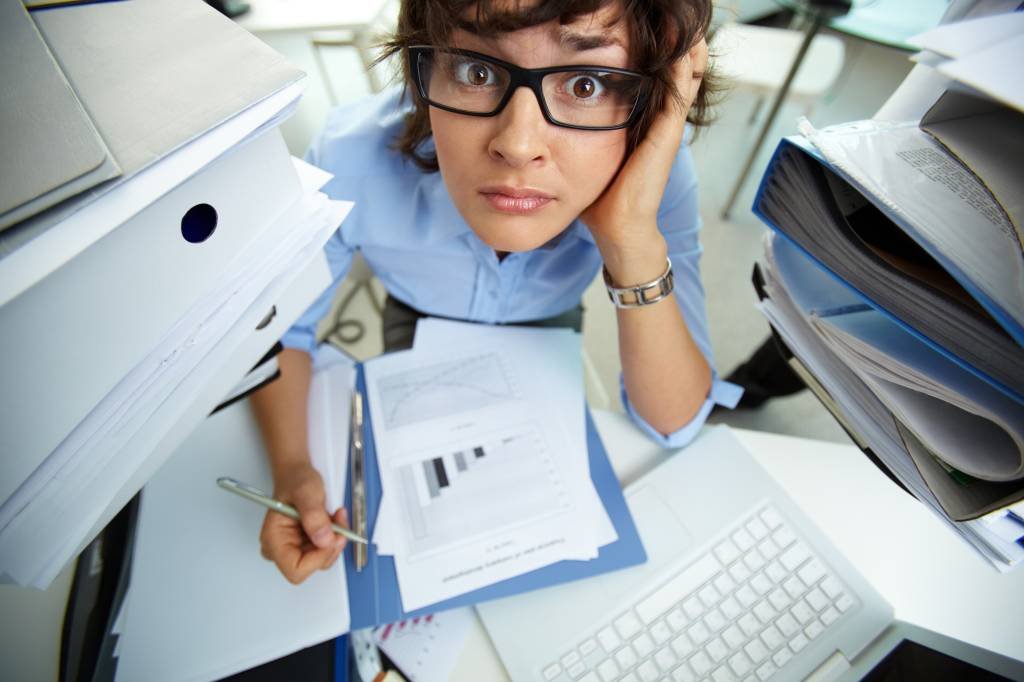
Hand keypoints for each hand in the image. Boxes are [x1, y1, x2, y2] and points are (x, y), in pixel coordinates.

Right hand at [259, 462, 348, 583]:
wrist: (297, 473)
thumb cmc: (294, 480)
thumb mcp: (307, 492)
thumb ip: (314, 516)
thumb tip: (324, 539)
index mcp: (273, 540)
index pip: (296, 571)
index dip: (318, 559)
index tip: (332, 537)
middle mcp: (281, 549)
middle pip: (312, 567)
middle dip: (330, 545)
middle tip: (338, 522)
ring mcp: (294, 548)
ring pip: (322, 559)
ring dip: (335, 539)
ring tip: (336, 517)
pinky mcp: (306, 545)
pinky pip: (326, 550)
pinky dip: (335, 536)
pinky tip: (334, 520)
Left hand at [582, 38, 707, 280]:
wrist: (618, 227)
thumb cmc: (602, 198)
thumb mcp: (586, 155)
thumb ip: (577, 135)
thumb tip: (546, 122)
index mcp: (642, 122)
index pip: (653, 76)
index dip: (652, 50)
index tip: (639, 25)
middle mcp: (659, 120)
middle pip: (674, 68)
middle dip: (672, 41)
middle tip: (670, 15)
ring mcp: (666, 126)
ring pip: (684, 74)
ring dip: (683, 45)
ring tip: (680, 18)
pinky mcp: (667, 134)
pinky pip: (679, 91)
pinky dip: (682, 65)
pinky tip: (683, 43)